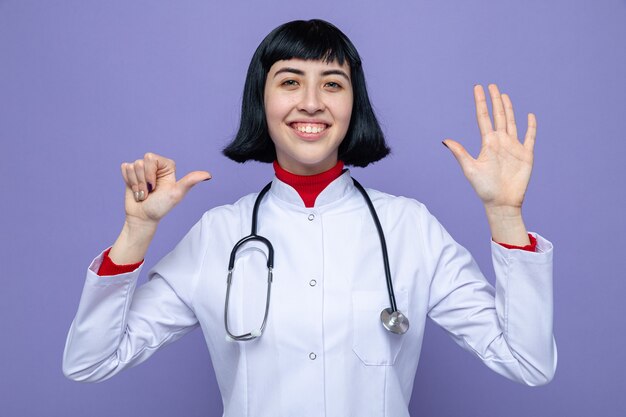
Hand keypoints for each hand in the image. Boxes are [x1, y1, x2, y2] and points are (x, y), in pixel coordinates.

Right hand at [120, 152, 211, 227]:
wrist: (143, 217)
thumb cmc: (161, 207)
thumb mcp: (177, 194)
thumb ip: (190, 181)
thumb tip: (209, 175)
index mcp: (167, 166)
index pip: (150, 158)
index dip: (150, 174)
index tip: (156, 187)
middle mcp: (155, 165)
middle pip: (141, 162)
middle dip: (143, 180)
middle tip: (150, 191)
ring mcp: (143, 169)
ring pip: (132, 166)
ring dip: (136, 184)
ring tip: (144, 193)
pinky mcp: (131, 173)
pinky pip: (124, 168)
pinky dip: (128, 182)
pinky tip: (135, 190)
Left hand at [443, 84, 535, 211]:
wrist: (502, 202)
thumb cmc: (484, 188)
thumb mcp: (470, 169)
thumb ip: (460, 153)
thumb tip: (445, 140)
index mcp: (487, 143)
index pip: (483, 118)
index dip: (481, 103)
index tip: (478, 88)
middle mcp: (500, 142)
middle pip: (498, 116)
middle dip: (495, 100)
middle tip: (492, 85)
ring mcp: (513, 147)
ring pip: (511, 122)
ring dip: (509, 108)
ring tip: (504, 95)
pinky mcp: (526, 155)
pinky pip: (529, 137)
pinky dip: (531, 126)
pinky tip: (530, 116)